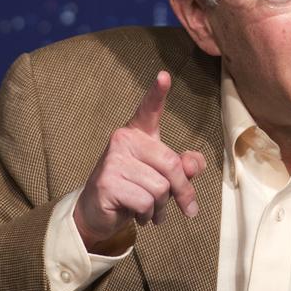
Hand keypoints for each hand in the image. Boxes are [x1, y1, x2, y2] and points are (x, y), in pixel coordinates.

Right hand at [73, 71, 205, 252]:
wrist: (97, 213)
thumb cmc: (133, 189)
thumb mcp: (161, 176)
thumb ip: (182, 168)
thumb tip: (194, 164)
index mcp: (138, 133)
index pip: (149, 109)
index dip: (157, 92)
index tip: (164, 75)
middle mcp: (123, 140)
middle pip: (171, 165)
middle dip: (182, 192)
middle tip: (186, 208)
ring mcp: (113, 160)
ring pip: (160, 188)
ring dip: (161, 208)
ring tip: (150, 210)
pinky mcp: (107, 183)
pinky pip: (145, 203)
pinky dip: (148, 216)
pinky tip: (138, 215)